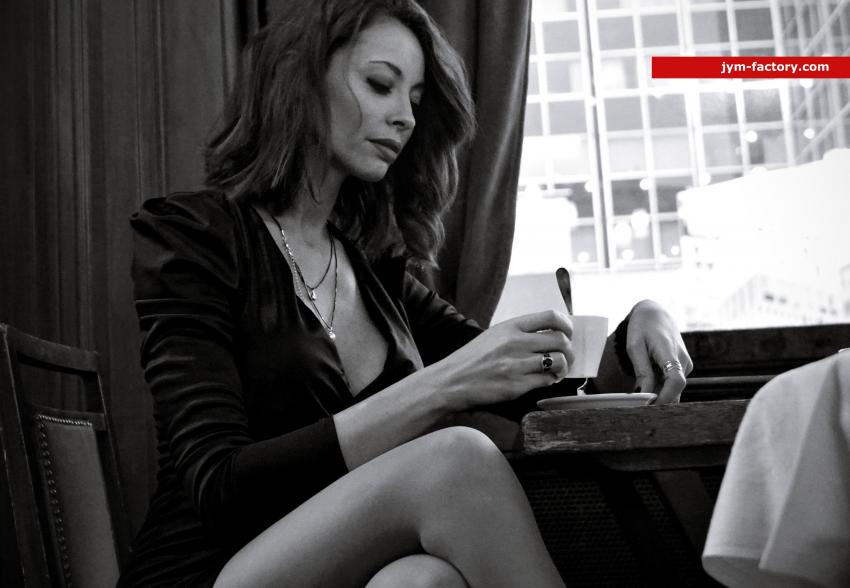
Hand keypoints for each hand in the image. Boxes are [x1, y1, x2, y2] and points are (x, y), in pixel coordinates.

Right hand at [432, 310, 575, 410]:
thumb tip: (550, 336)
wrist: (450, 381)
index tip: (568, 333)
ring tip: (556, 371)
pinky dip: (550, 380)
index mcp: (510, 327)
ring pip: (558, 361)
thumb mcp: (494, 336)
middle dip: (569, 350)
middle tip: (565, 356)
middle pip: (560, 340)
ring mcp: (517, 365)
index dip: (567, 325)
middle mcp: (515, 343)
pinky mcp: (517, 386)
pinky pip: (546, 380)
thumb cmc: (471, 359)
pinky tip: (544, 380)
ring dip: (563, 367)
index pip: (551, 317)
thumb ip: (519, 333)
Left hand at [625, 300, 692, 403]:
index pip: (676, 381)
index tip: (649, 407)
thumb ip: (642, 371)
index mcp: (670, 352)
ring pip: (674, 389)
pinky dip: (661, 389)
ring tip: (640, 398)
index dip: (664, 397)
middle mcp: (683, 360)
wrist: (655, 314)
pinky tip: (647, 387)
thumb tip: (644, 395)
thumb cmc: (642, 328)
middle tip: (638, 408)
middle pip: (676, 390)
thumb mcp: (635, 347)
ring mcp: (686, 364)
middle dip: (659, 402)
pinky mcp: (684, 367)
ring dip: (659, 396)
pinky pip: (673, 384)